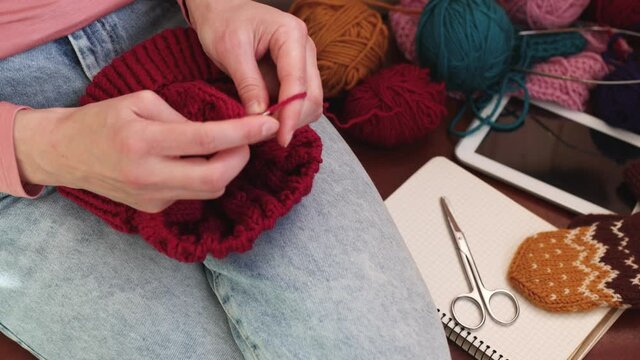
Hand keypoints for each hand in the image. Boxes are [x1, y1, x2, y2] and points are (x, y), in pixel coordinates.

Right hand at [13, 91, 279, 211]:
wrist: (67, 153)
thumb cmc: (103, 119)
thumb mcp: (141, 101)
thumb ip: (182, 117)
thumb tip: (220, 132)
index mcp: (143, 140)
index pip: (205, 140)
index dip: (244, 134)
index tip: (269, 125)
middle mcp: (148, 175)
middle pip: (216, 178)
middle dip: (242, 158)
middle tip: (249, 140)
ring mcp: (151, 197)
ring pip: (210, 190)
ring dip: (227, 169)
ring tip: (226, 147)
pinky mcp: (153, 209)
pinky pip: (193, 194)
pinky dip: (205, 177)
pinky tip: (197, 162)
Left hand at [185, 0, 322, 145]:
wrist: (220, 10)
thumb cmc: (223, 21)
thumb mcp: (230, 51)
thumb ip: (248, 84)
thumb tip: (260, 117)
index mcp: (292, 35)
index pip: (298, 84)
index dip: (291, 115)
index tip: (280, 138)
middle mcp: (305, 49)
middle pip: (313, 97)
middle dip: (292, 120)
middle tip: (265, 135)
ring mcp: (303, 62)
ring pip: (310, 103)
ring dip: (290, 120)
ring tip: (262, 127)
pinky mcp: (295, 74)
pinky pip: (299, 102)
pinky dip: (286, 115)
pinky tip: (266, 119)